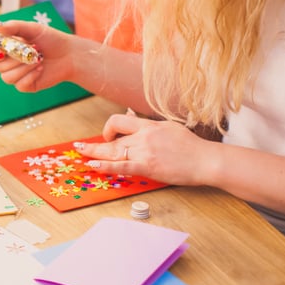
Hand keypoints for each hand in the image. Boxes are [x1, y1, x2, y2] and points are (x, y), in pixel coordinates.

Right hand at [0, 20, 76, 91]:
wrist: (70, 55)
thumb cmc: (51, 39)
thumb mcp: (33, 28)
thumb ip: (13, 26)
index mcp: (4, 48)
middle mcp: (6, 62)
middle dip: (14, 58)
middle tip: (30, 49)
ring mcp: (15, 75)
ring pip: (6, 77)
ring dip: (24, 67)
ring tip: (38, 58)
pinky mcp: (25, 85)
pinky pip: (19, 85)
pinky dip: (30, 75)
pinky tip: (40, 67)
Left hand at [74, 113, 217, 186]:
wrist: (206, 160)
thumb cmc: (191, 146)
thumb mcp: (168, 127)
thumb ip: (149, 125)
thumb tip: (131, 117)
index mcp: (149, 126)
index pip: (119, 121)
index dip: (109, 128)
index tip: (108, 136)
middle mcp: (144, 136)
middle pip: (112, 138)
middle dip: (94, 143)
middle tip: (78, 147)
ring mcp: (144, 151)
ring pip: (113, 151)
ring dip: (94, 153)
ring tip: (80, 154)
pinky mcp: (148, 167)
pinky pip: (122, 166)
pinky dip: (106, 165)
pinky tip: (94, 164)